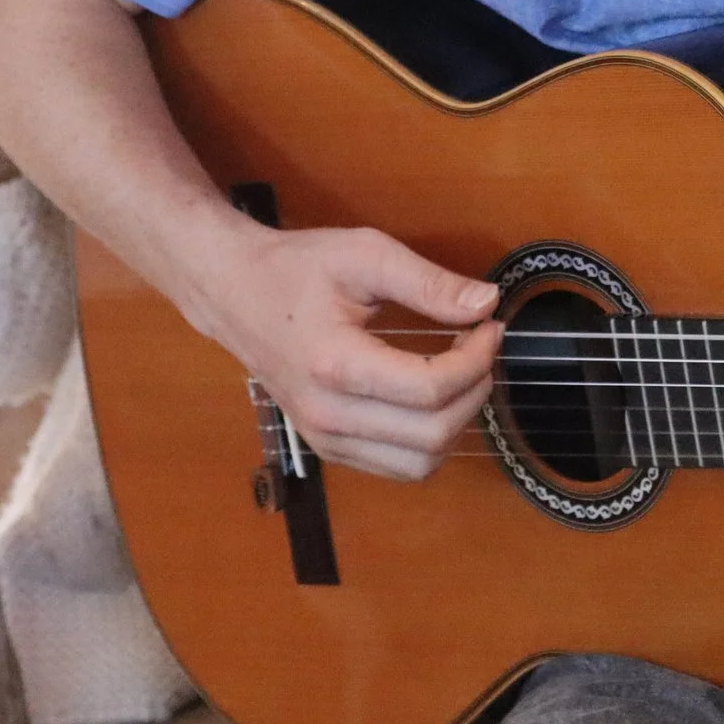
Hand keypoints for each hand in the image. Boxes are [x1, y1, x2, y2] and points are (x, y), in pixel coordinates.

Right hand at [179, 218, 501, 481]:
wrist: (234, 293)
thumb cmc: (295, 269)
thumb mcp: (364, 255)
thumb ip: (428, 282)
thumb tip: (487, 304)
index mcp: (335, 364)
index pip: (430, 388)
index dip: (476, 360)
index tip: (490, 326)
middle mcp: (328, 415)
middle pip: (433, 433)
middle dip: (475, 389)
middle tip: (482, 347)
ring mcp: (325, 439)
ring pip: (421, 463)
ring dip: (458, 421)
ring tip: (463, 373)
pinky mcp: (328, 448)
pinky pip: (398, 468)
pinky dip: (431, 441)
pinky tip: (435, 397)